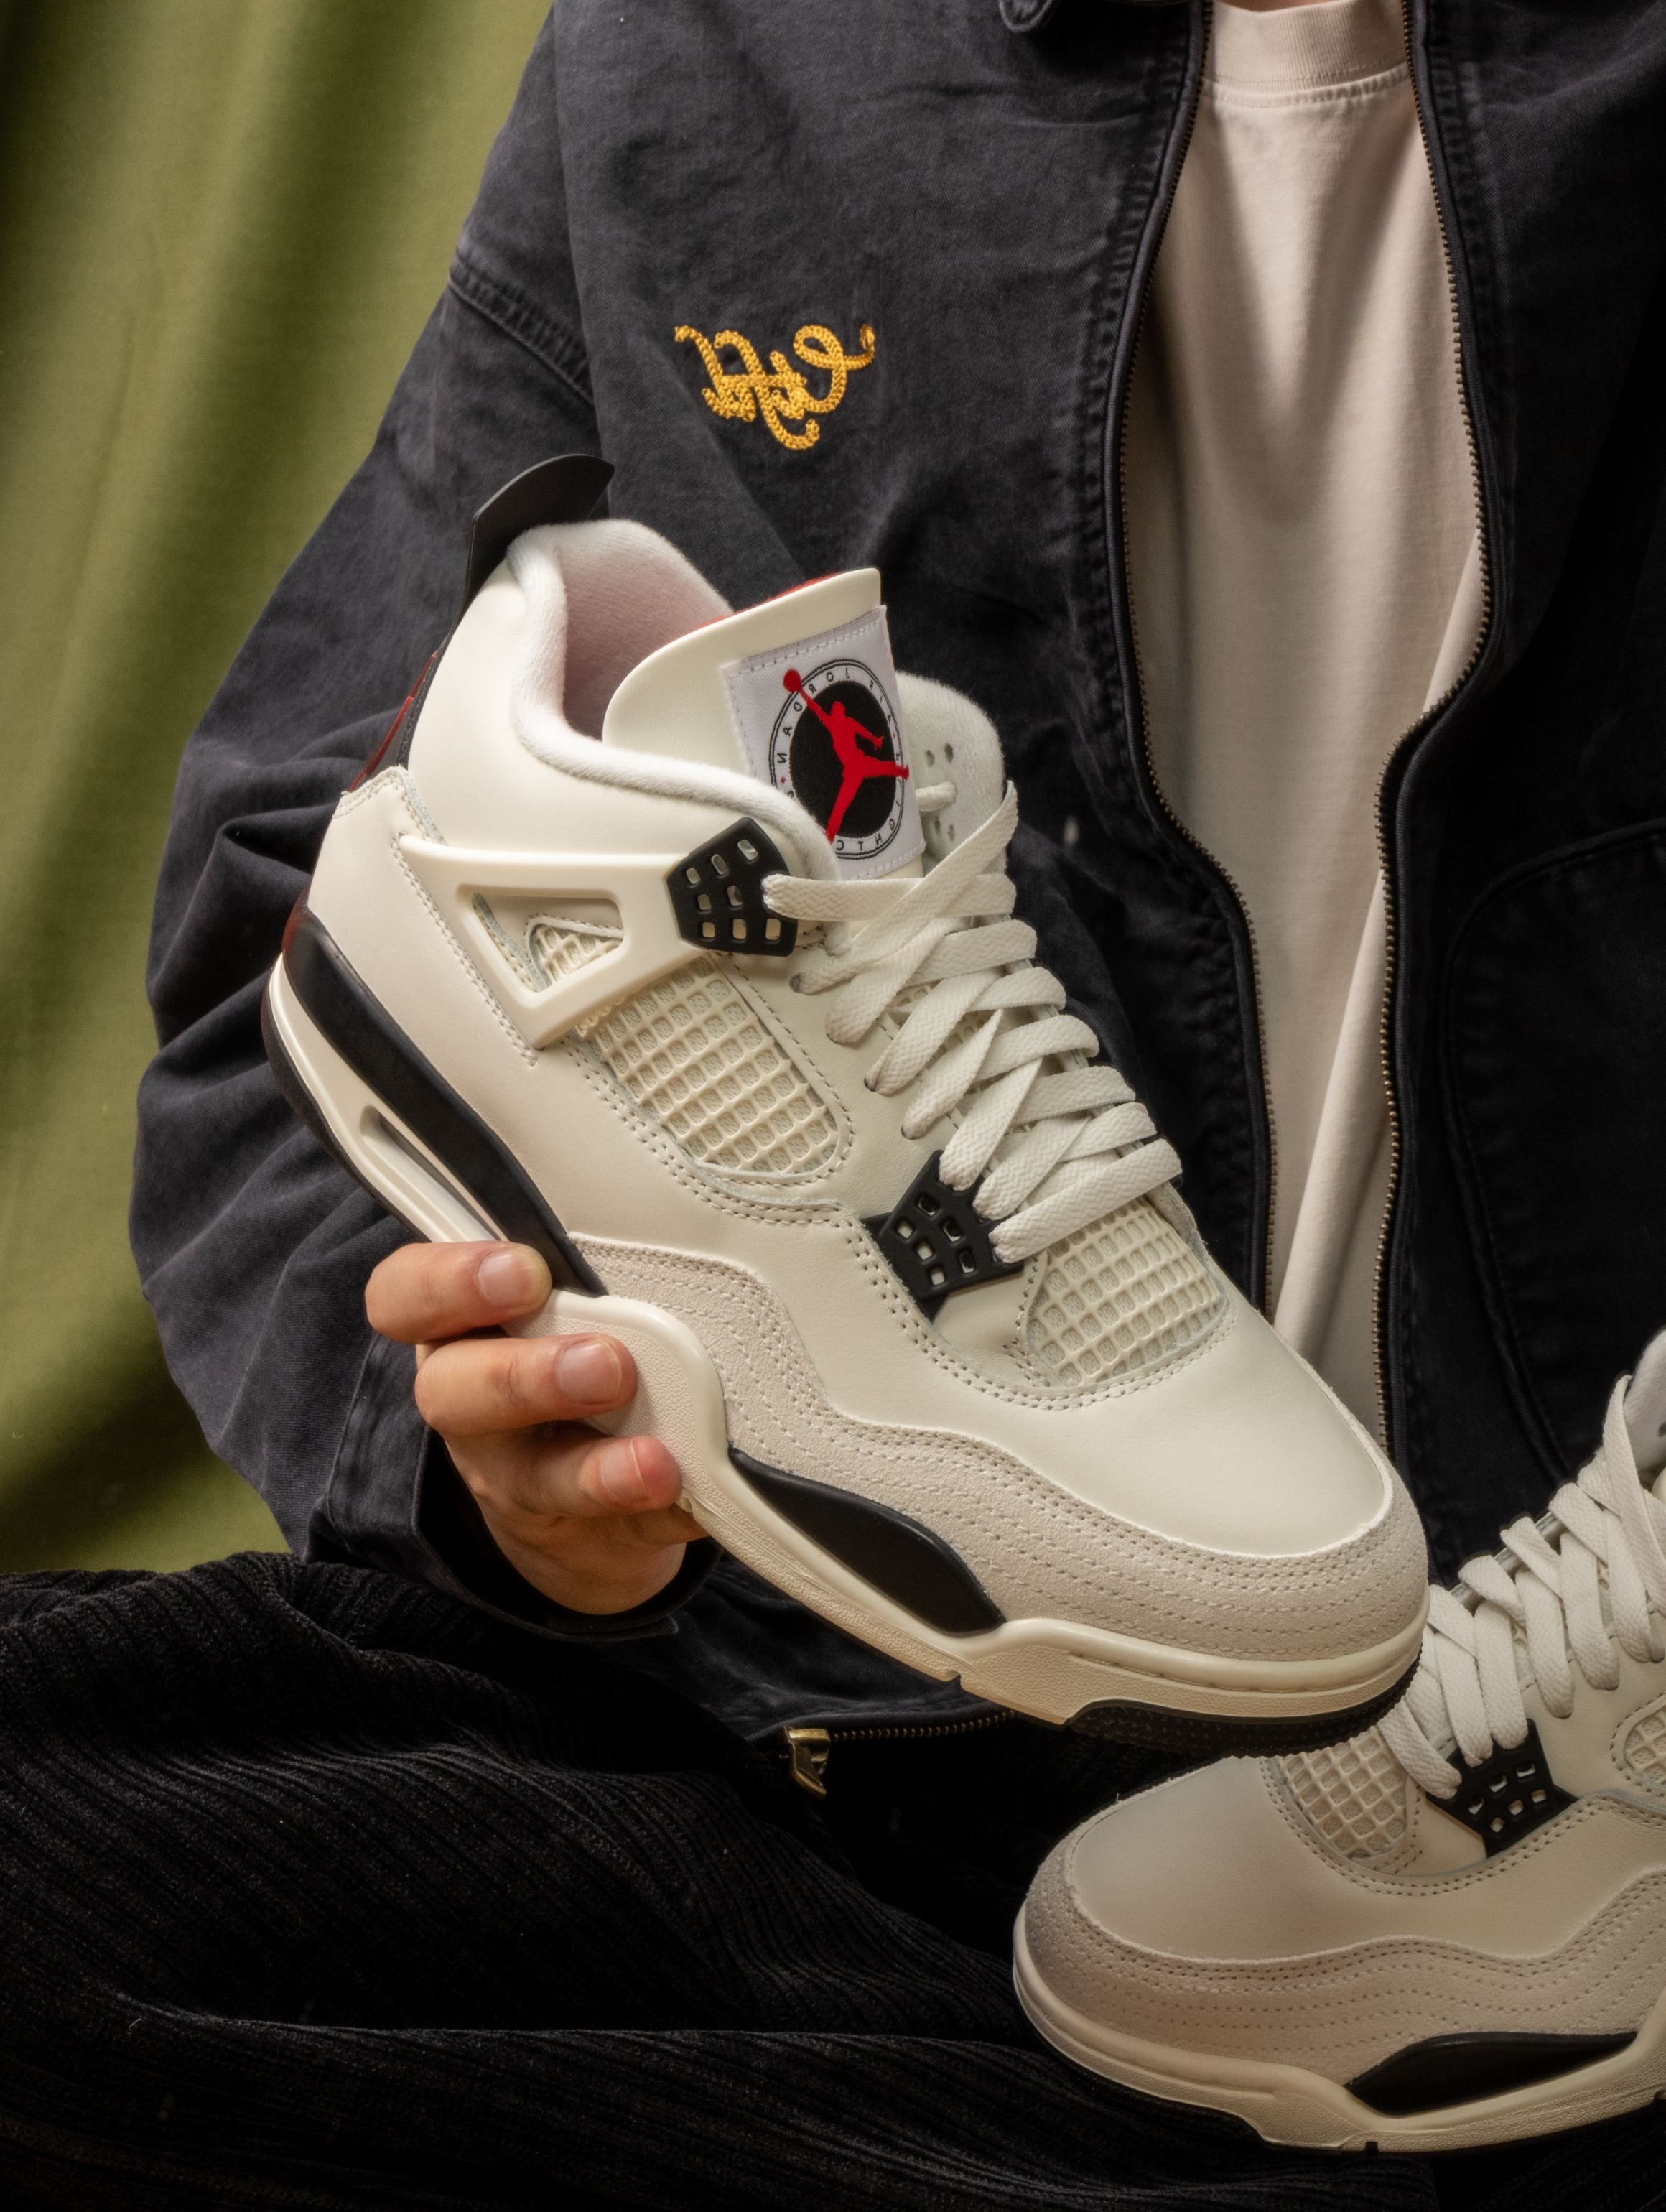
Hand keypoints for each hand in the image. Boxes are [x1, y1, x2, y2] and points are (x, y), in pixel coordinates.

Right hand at [366, 1241, 699, 1614]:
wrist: (587, 1502)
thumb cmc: (570, 1356)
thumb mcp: (560, 1306)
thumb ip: (585, 1278)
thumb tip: (665, 1241)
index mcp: (457, 1328)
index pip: (405, 1295)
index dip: (447, 1282)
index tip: (525, 1269)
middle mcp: (468, 1407)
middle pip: (453, 1392)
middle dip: (525, 1377)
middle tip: (607, 1363)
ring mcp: (516, 1482)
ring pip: (534, 1478)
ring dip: (595, 1469)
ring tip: (653, 1460)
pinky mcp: (581, 1536)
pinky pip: (621, 1529)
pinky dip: (663, 1512)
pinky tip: (692, 1493)